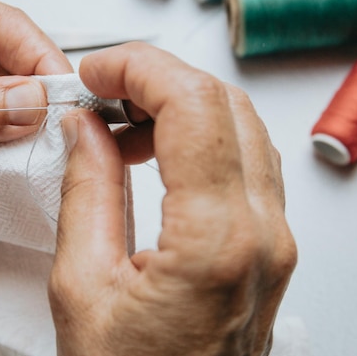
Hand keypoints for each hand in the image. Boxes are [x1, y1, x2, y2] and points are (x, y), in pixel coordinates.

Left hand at [0, 0, 71, 243]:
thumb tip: (25, 101)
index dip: (35, 54)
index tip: (57, 93)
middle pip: (11, 60)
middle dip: (38, 91)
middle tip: (56, 127)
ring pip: (11, 99)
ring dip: (29, 123)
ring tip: (38, 147)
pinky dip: (13, 148)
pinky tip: (15, 161)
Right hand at [50, 43, 296, 355]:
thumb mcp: (81, 287)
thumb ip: (86, 191)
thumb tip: (86, 127)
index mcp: (216, 243)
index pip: (194, 105)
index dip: (140, 68)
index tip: (96, 70)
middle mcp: (263, 236)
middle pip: (226, 104)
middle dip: (159, 77)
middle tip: (104, 87)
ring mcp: (275, 242)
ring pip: (240, 127)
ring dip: (180, 105)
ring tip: (121, 120)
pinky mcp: (268, 248)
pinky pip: (245, 162)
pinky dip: (200, 137)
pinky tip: (156, 150)